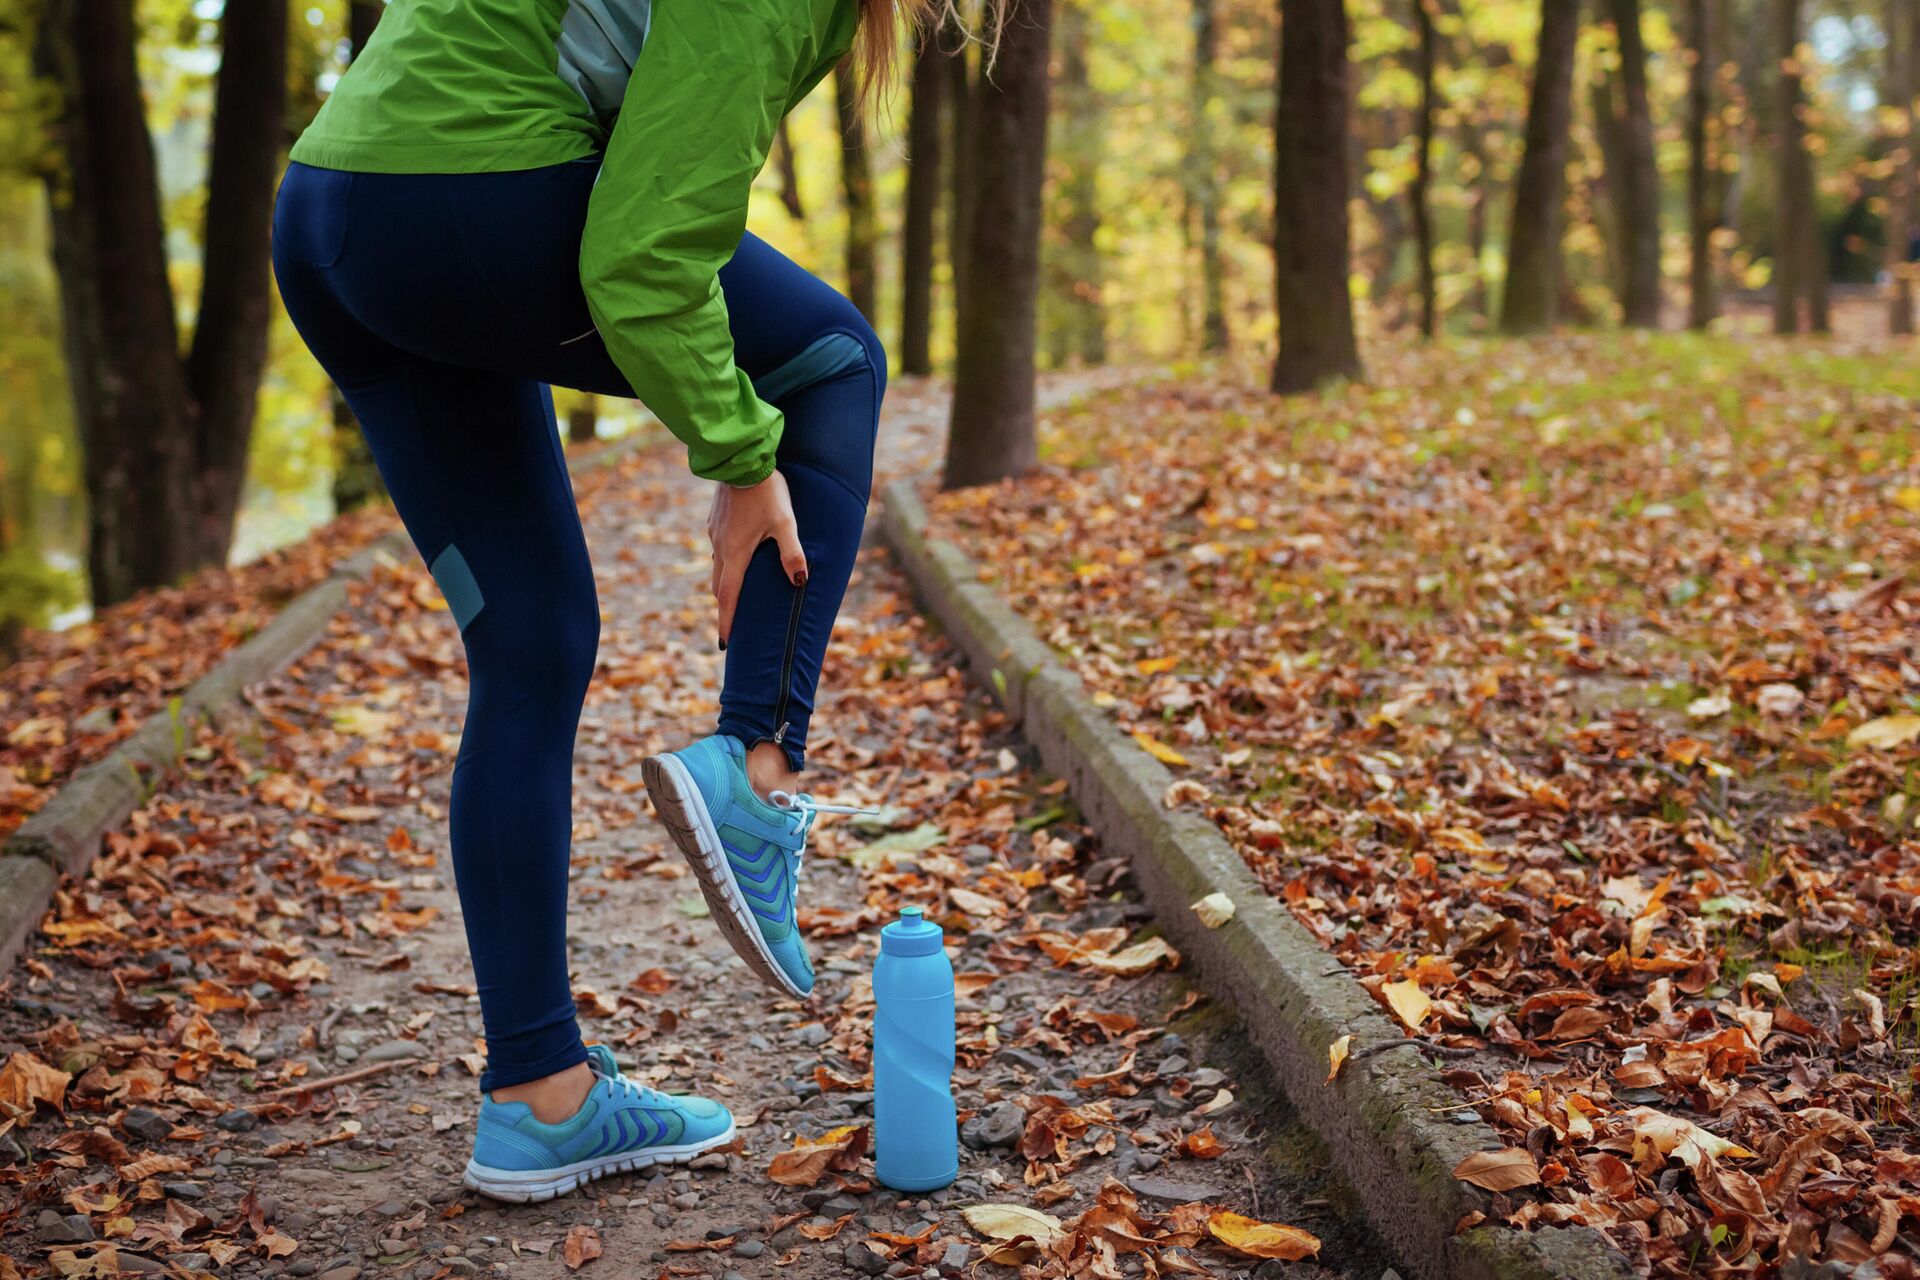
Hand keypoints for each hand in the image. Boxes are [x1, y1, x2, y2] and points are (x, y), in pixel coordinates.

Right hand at [708, 471, 806, 646]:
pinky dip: (725, 561)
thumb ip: (792, 553)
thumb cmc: (766, 491)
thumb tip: (799, 582)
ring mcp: (714, 532)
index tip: (726, 642)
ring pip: (717, 566)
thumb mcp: (786, 523)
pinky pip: (718, 547)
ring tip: (736, 593)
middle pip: (719, 586)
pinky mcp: (715, 519)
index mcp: (735, 554)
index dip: (727, 621)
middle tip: (732, 623)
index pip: (728, 597)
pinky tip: (737, 555)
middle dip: (725, 606)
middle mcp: (720, 547)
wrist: (741, 459)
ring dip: (725, 583)